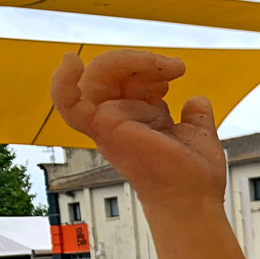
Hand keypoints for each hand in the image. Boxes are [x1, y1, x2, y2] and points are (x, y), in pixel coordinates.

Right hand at [50, 49, 225, 212]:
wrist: (193, 197)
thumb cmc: (195, 176)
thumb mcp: (198, 134)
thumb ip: (195, 117)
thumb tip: (197, 100)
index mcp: (138, 119)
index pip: (129, 77)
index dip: (150, 66)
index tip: (177, 71)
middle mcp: (119, 121)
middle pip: (111, 72)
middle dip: (142, 61)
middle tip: (176, 67)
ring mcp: (108, 124)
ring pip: (97, 76)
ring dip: (130, 61)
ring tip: (166, 69)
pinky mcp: (104, 128)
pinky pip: (67, 102)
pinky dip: (62, 82)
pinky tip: (70, 61)